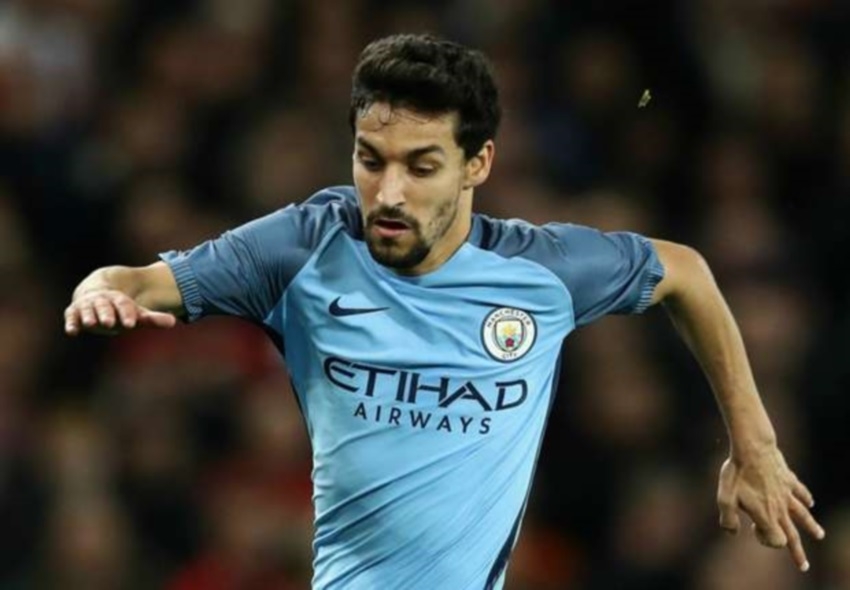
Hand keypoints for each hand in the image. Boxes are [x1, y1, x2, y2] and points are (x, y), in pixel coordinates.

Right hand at [64, 289, 176, 335]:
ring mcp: (88, 305)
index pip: (124, 305)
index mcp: (119, 300)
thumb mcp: (136, 313)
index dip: (127, 313)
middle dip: (107, 313)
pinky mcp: (75, 312)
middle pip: (105, 306)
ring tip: (92, 323)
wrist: (97, 294)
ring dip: (89, 316)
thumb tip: (174, 322)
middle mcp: (102, 301)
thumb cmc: (121, 309)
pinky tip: (72, 332)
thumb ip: (153, 319)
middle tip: (110, 323)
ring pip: (88, 309)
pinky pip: (71, 316)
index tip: (131, 324)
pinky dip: (72, 323)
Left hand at [717, 446, 824, 571]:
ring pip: (802, 514)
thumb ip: (727, 520)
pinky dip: (806, 498)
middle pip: (793, 535)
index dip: (767, 541)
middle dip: (798, 552)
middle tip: (804, 567)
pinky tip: (810, 502)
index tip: (754, 529)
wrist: (752, 448)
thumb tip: (732, 533)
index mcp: (766, 515)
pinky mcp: (788, 479)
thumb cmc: (736, 473)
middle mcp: (780, 508)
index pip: (776, 540)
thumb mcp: (724, 498)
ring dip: (811, 526)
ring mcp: (786, 493)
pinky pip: (800, 491)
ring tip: (820, 535)